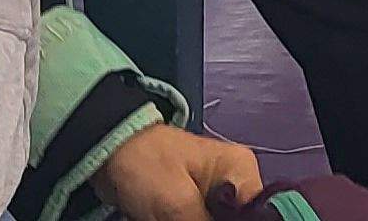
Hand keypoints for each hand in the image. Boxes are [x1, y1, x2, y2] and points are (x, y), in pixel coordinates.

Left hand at [93, 123, 260, 220]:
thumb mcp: (176, 203)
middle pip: (235, 218)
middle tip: (179, 218)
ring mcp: (214, 197)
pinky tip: (163, 219)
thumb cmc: (143, 163)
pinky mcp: (195, 207)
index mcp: (239, 170)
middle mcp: (234, 183)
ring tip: (167, 217)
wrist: (108, 154)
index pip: (259, 212)